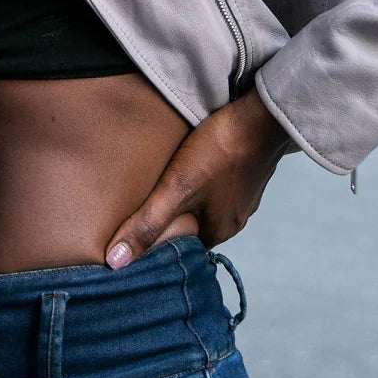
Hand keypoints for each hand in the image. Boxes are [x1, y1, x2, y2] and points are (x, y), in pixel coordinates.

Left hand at [104, 87, 290, 265]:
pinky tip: (191, 161)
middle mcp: (235, 218)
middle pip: (193, 223)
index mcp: (219, 231)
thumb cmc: (219, 151)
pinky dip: (203, 176)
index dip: (157, 238)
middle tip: (144, 199)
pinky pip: (218, 181)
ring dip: (187, 193)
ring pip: (206, 201)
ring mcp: (244, 193)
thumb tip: (116, 262)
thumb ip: (147, 224)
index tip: (136, 226)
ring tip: (163, 179)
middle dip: (170, 214)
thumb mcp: (176, 189)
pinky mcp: (246, 169)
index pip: (181, 247)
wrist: (262, 114)